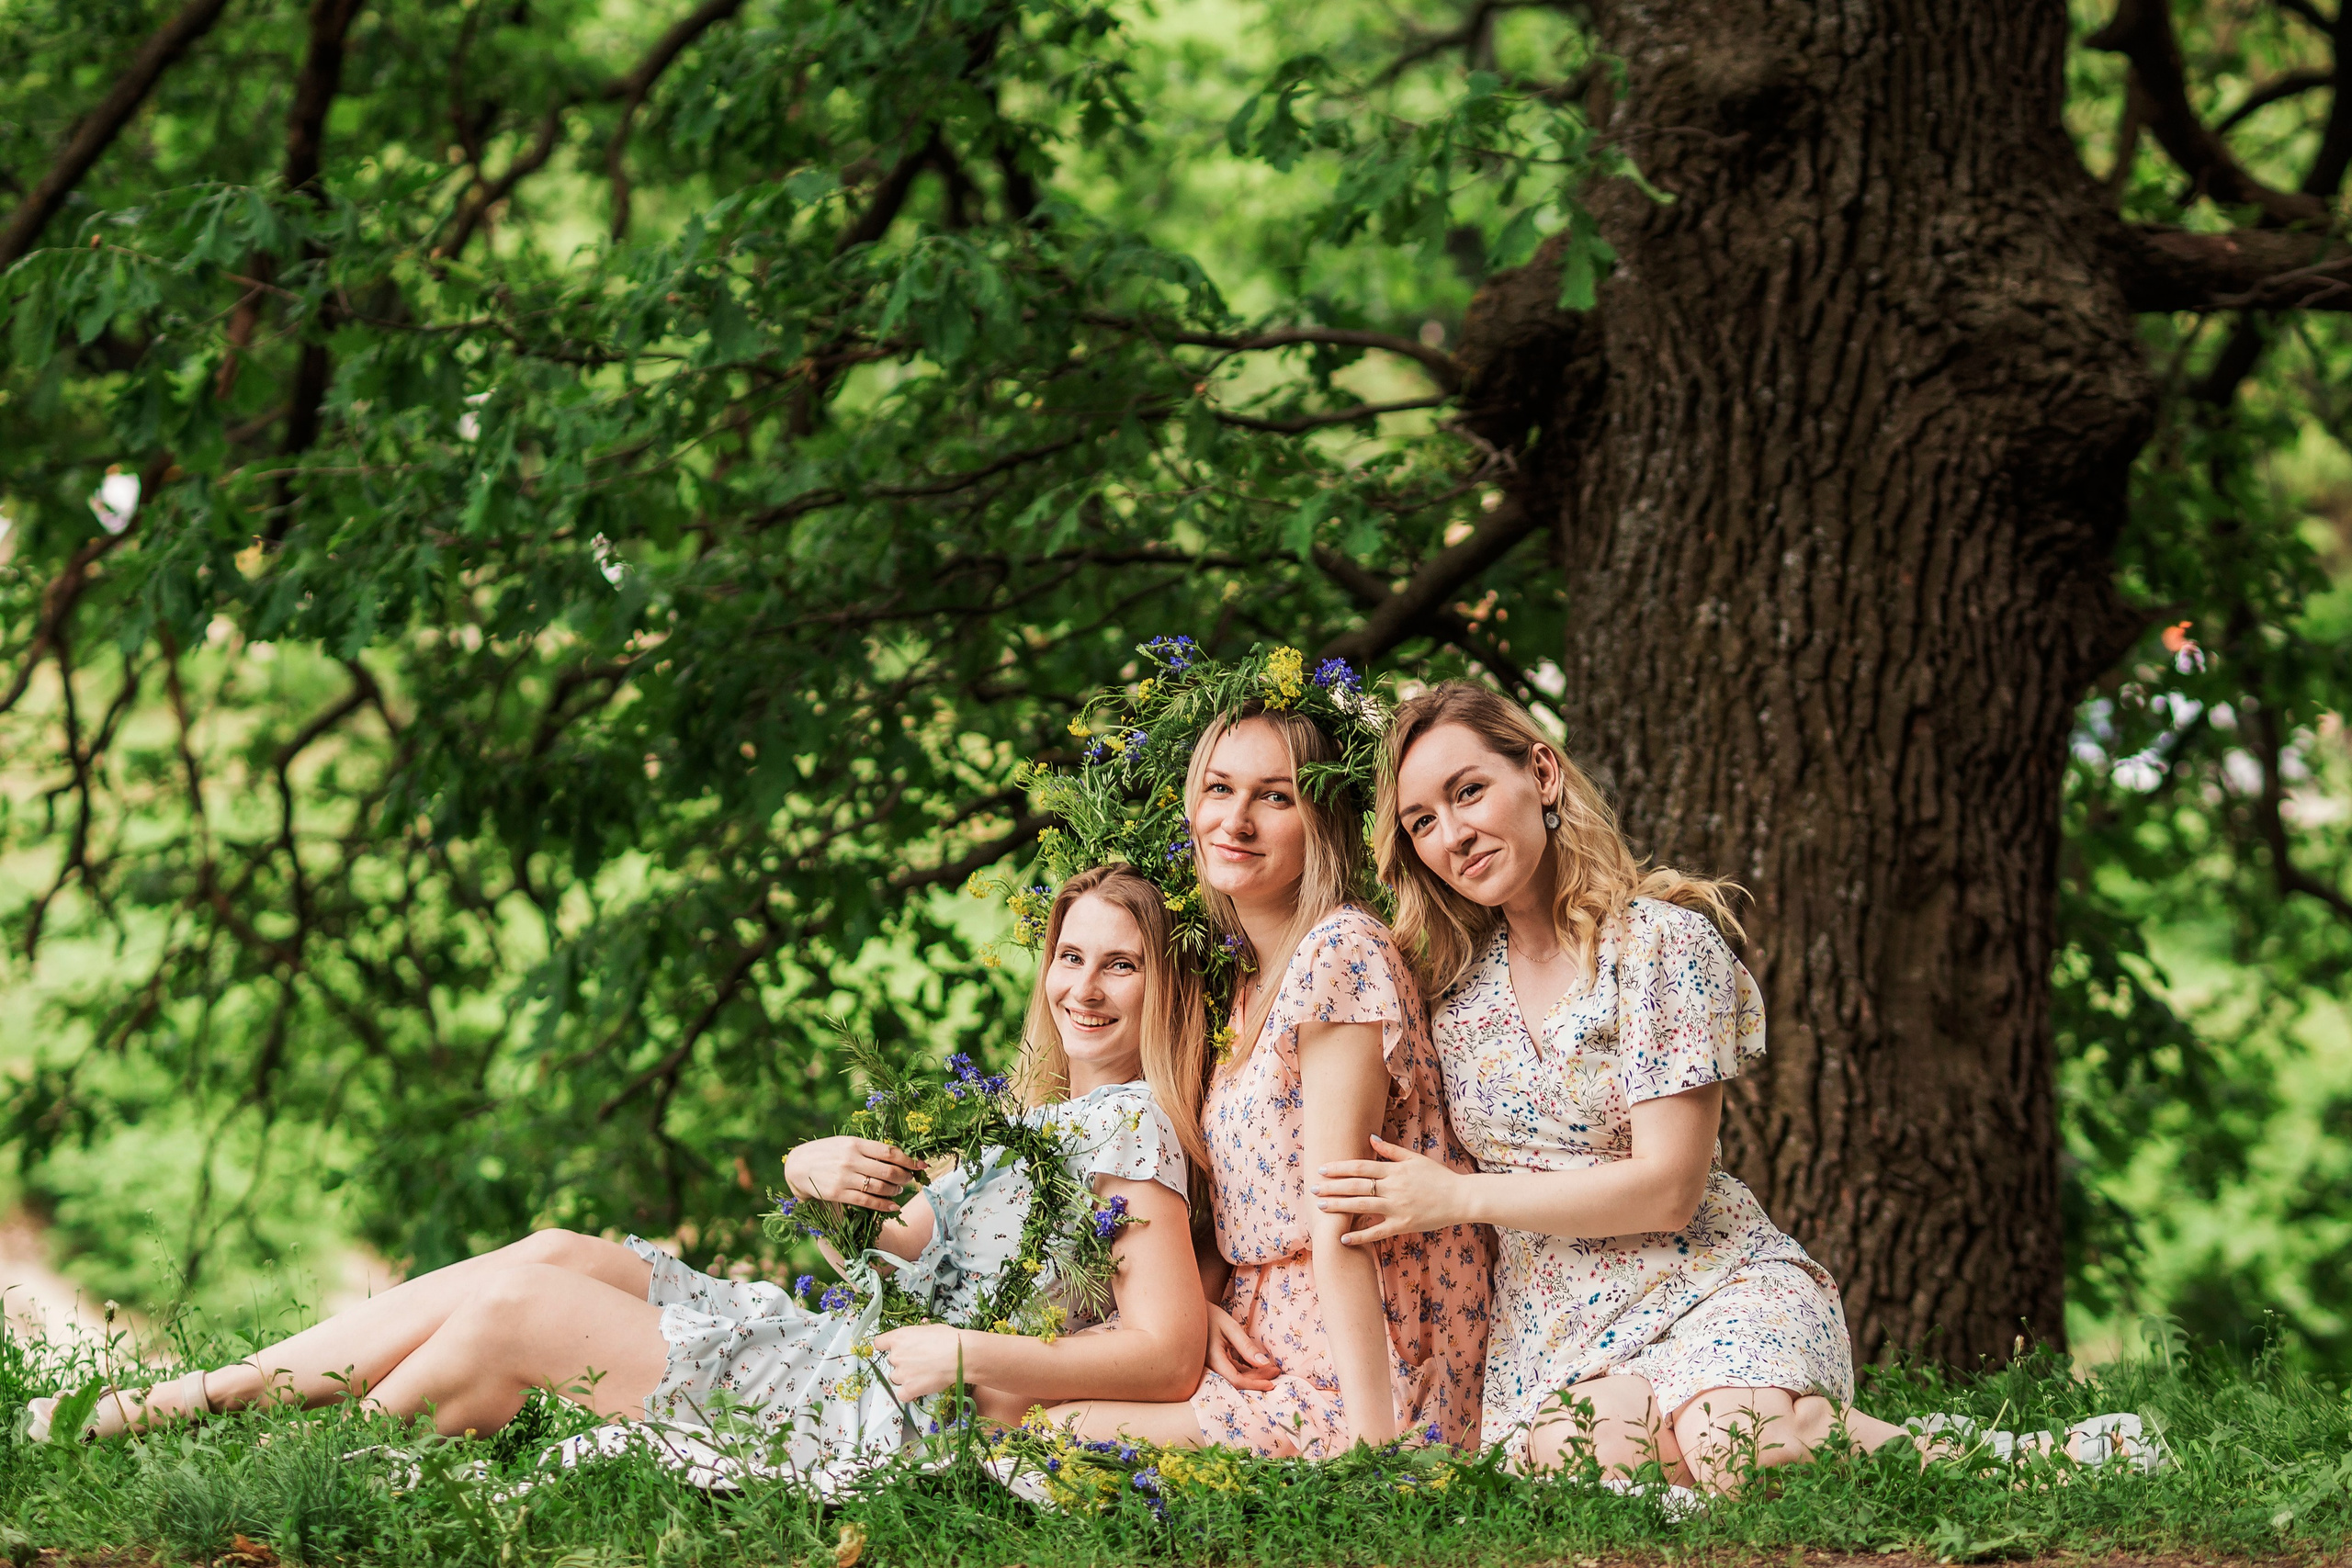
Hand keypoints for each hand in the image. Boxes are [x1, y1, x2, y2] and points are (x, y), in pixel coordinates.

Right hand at [783, 1136, 922, 1211]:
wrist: (798, 1166)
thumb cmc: (827, 1152)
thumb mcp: (846, 1142)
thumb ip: (868, 1148)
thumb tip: (897, 1156)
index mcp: (856, 1143)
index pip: (889, 1152)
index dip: (909, 1159)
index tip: (921, 1165)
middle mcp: (852, 1159)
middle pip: (888, 1170)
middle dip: (905, 1177)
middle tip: (909, 1180)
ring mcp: (845, 1177)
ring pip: (880, 1187)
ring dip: (895, 1191)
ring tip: (899, 1190)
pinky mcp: (838, 1193)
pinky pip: (867, 1202)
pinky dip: (884, 1205)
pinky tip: (893, 1207)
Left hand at [872, 1323, 975, 1401]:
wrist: (959, 1355)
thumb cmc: (949, 1340)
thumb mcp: (928, 1329)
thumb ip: (915, 1337)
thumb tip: (917, 1342)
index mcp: (898, 1337)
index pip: (879, 1343)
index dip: (887, 1346)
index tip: (892, 1349)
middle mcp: (896, 1355)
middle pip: (891, 1362)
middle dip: (903, 1363)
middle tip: (920, 1362)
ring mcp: (901, 1373)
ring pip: (895, 1378)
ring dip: (906, 1377)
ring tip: (923, 1374)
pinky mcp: (909, 1389)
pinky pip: (902, 1394)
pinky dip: (909, 1393)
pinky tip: (919, 1387)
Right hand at [1206, 1304, 1278, 1390]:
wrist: (1193, 1312)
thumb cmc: (1210, 1316)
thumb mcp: (1230, 1327)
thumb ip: (1246, 1346)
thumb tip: (1264, 1363)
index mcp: (1213, 1358)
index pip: (1236, 1380)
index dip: (1254, 1384)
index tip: (1271, 1383)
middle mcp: (1211, 1367)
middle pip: (1237, 1381)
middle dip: (1258, 1379)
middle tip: (1277, 1371)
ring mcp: (1213, 1366)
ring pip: (1236, 1378)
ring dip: (1254, 1375)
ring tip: (1272, 1368)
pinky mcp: (1216, 1363)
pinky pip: (1233, 1372)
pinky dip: (1247, 1370)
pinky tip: (1259, 1365)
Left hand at [1311, 1135, 1468, 1245]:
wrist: (1461, 1198)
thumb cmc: (1438, 1176)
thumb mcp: (1415, 1158)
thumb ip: (1391, 1151)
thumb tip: (1370, 1139)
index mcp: (1395, 1171)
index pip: (1361, 1167)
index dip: (1339, 1168)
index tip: (1322, 1169)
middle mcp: (1393, 1188)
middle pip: (1356, 1186)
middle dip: (1332, 1188)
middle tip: (1312, 1189)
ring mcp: (1397, 1208)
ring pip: (1362, 1206)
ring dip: (1340, 1207)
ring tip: (1321, 1207)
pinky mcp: (1403, 1225)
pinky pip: (1378, 1232)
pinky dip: (1360, 1236)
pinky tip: (1343, 1238)